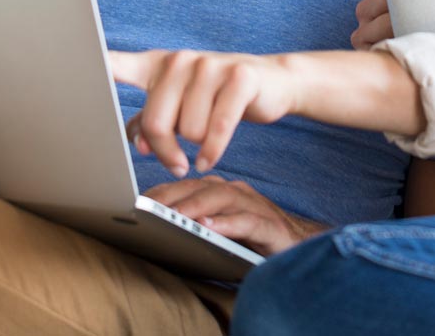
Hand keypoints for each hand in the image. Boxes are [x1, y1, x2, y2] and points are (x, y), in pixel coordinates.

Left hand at [109, 49, 297, 176]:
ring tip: (200, 147)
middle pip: (155, 121)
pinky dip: (213, 151)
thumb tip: (132, 143)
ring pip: (187, 130)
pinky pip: (217, 129)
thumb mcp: (180, 104)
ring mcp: (210, 66)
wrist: (271, 82)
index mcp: (158, 66)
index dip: (91, 68)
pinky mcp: (239, 78)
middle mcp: (180, 61)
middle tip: (173, 162)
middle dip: (164, 150)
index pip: (117, 64)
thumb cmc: (214, 97)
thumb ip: (150, 121)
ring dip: (194, 149)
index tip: (61, 61)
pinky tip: (209, 158)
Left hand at [143, 175, 326, 255]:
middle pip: (200, 187)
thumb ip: (193, 224)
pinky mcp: (270, 226)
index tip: (137, 203)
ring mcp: (254, 206)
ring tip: (176, 218)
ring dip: (196, 207)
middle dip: (172, 197)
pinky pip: (247, 221)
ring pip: (222, 198)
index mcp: (220, 191)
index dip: (161, 193)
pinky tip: (211, 228)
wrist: (297, 248)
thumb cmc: (250, 240)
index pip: (185, 186)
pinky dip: (228, 224)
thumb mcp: (216, 230)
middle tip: (148, 209)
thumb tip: (153, 229)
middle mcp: (235, 192)